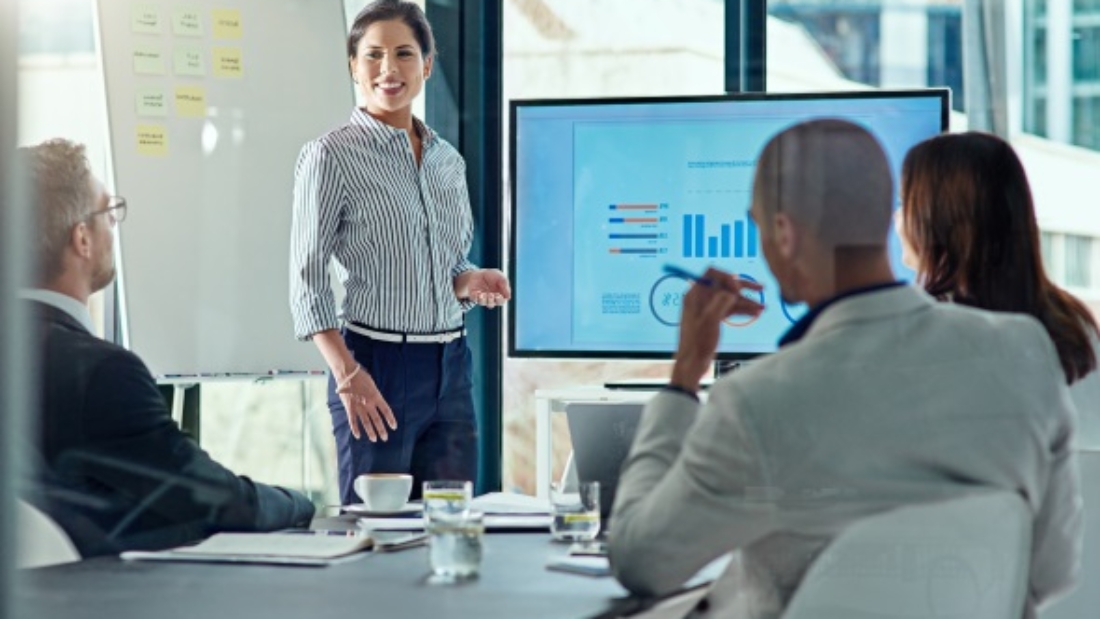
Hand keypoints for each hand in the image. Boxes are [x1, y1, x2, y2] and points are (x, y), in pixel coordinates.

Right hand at [334, 365, 396, 441]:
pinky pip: (352, 420)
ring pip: (366, 422)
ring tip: (374, 439)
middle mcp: (369, 403)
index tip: (394, 427)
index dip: (390, 419)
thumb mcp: (372, 384)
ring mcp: (359, 406)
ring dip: (371, 432)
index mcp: (376, 396)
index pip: (386, 410)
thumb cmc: (360, 375)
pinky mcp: (349, 407)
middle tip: (385, 438)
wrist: (347, 372)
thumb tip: (377, 402)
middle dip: (381, 430)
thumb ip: (375, 395)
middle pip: (377, 419)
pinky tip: (358, 436)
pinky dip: (355, 429)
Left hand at [456, 268, 511, 307]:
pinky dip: (476, 296)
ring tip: (482, 294)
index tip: (498, 294)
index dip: (501, 300)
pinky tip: (477, 292)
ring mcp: (482, 298)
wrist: (478, 273)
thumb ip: (505, 284)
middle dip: (491, 300)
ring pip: (483, 303)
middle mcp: (490, 298)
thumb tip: (508, 297)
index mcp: (499, 295)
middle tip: (491, 294)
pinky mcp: (474, 296)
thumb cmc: (491, 275)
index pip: (501, 301)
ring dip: (483, 299)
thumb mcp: (500, 276)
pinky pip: (475, 299)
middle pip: (492, 304)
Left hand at [670, 268, 763, 390]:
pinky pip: (729, 309)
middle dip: (743, 288)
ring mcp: (707, 308)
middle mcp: (701, 298)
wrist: (693, 363)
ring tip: (762, 308)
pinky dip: (742, 310)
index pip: (712, 273)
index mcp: (695, 294)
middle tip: (761, 289)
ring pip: (729, 299)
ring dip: (746, 302)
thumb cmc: (697, 342)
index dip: (727, 277)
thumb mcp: (710, 319)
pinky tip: (755, 313)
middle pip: (724, 285)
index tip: (739, 288)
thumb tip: (734, 287)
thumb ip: (722, 300)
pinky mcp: (713, 318)